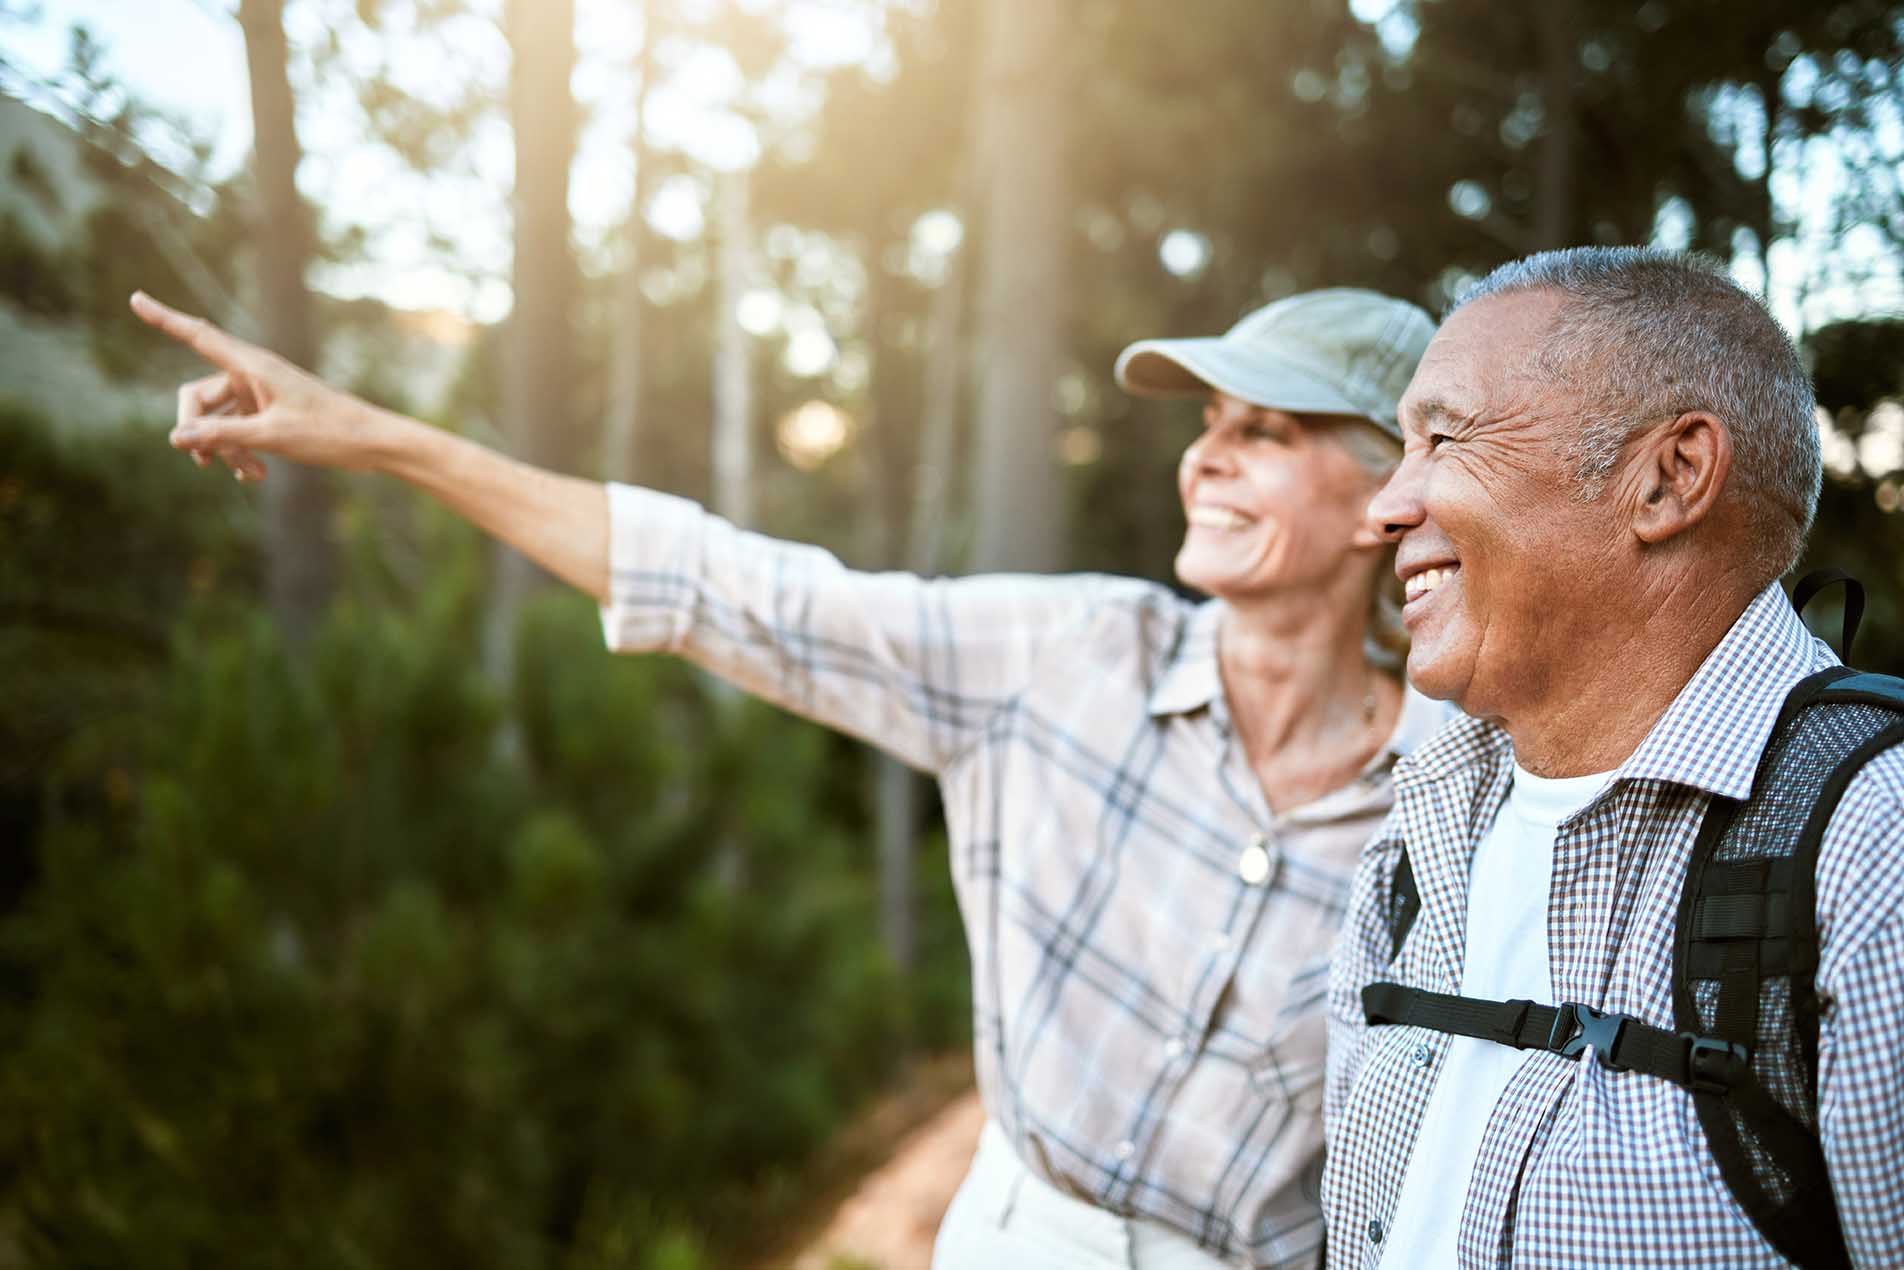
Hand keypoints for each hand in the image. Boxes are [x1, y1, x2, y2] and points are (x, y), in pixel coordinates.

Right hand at [129, 292, 386, 480]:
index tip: (135, 298)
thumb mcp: (271, 436)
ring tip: (250, 474)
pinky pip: (238, 429)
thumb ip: (222, 436)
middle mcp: (252, 375)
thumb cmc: (329, 432)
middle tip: (203, 463)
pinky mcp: (270, 412)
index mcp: (253, 366)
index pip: (198, 337)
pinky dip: (241, 450)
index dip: (164, 319)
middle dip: (198, 429)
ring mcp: (260, 394)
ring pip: (219, 419)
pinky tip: (254, 475)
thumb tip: (175, 437)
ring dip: (225, 448)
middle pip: (198, 395)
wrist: (372, 443)